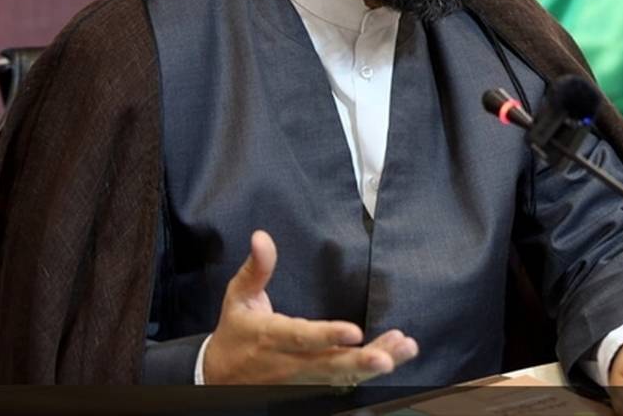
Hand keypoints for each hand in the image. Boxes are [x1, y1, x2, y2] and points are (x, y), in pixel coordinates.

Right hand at [203, 230, 418, 383]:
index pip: (301, 338)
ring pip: (341, 375)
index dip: (327, 335)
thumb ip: (256, 268)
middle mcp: (290, 362)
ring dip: (373, 363)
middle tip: (389, 356)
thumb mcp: (238, 296)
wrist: (218, 377)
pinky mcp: (311, 384)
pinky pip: (343, 380)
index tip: (355, 332)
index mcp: (271, 336)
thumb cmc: (235, 331)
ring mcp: (302, 377)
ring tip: (404, 349)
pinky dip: (368, 369)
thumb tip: (261, 236)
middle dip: (360, 361)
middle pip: (328, 364)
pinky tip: (394, 355)